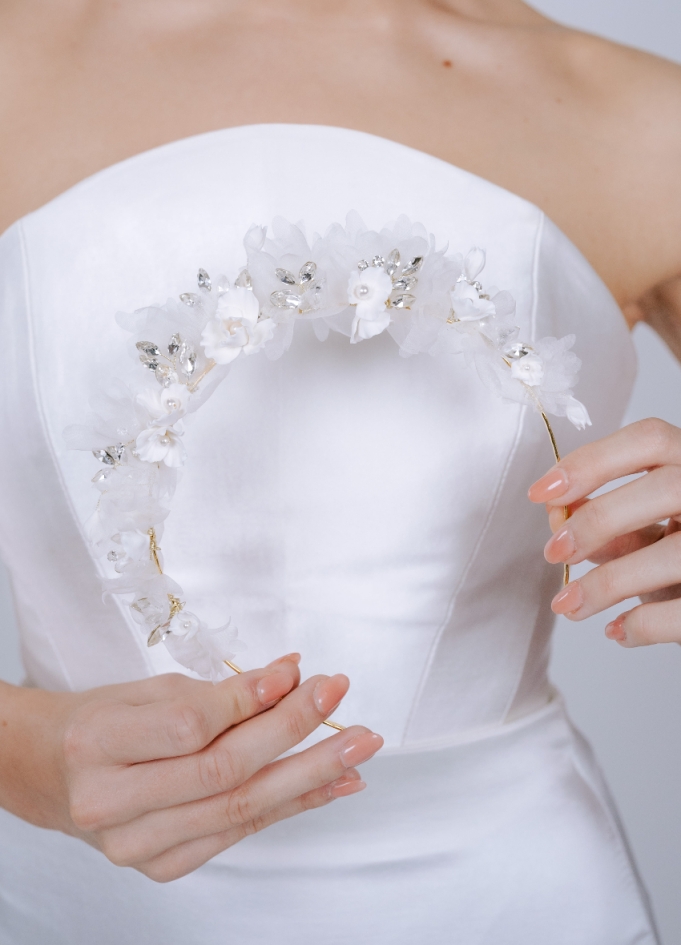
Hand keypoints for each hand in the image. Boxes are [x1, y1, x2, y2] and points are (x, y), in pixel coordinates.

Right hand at [0, 656, 382, 881]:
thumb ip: (218, 691)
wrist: (50, 775)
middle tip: (342, 700)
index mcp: (99, 745)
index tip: (300, 673)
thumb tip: (289, 676)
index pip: (191, 725)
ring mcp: (138, 847)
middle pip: (224, 772)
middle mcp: (113, 805)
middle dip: (295, 733)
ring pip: (241, 808)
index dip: (251, 700)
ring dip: (310, 775)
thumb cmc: (100, 723)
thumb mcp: (148, 690)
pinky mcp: (164, 867)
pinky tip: (332, 784)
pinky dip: (292, 805)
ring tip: (358, 748)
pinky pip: (240, 832)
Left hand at [528, 418, 680, 646]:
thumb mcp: (654, 531)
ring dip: (607, 582)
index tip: (541, 493)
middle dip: (599, 519)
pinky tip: (616, 630)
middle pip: (666, 487)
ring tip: (567, 604)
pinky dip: (644, 624)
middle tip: (554, 551)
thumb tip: (559, 519)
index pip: (650, 440)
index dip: (591, 461)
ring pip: (675, 553)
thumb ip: (614, 522)